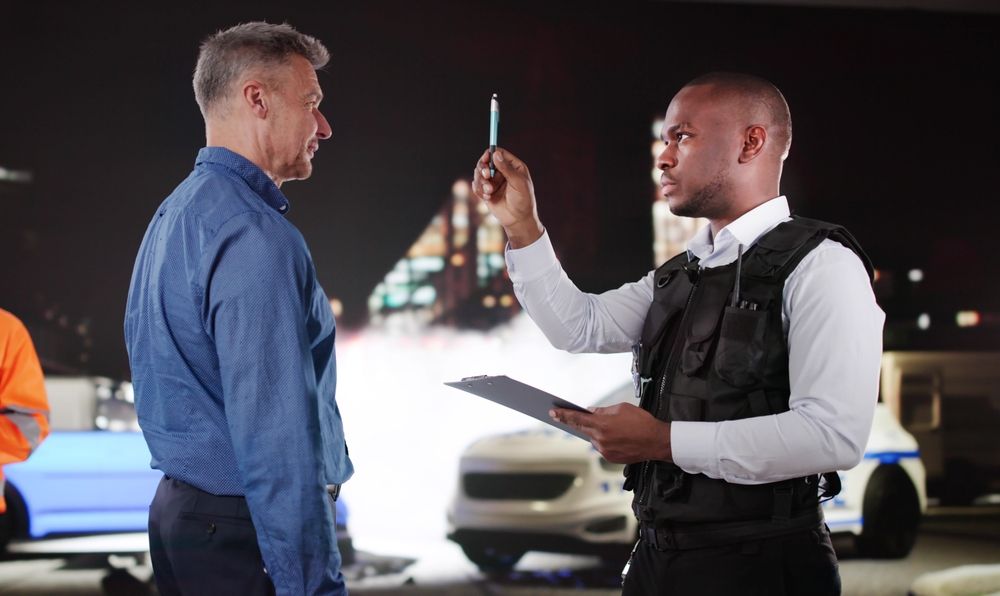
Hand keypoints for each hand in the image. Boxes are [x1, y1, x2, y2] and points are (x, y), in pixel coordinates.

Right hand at [471, 147, 543, 247]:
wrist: (518, 219)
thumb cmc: (523, 200)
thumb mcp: (518, 182)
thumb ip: (506, 168)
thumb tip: (496, 154)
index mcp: (513, 166)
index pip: (499, 153)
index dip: (490, 154)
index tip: (485, 158)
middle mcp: (502, 172)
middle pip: (485, 162)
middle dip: (483, 168)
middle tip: (486, 175)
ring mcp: (493, 182)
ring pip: (479, 174)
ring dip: (481, 182)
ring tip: (489, 191)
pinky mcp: (486, 192)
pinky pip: (476, 186)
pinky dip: (479, 190)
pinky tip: (487, 197)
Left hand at [550, 403, 671, 463]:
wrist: (657, 441)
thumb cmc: (642, 422)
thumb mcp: (622, 409)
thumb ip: (603, 411)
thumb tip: (590, 412)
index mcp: (602, 424)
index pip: (577, 418)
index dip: (563, 415)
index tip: (552, 412)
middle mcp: (601, 439)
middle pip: (581, 429)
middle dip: (572, 422)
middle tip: (562, 415)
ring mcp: (605, 450)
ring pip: (593, 438)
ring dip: (596, 432)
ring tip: (613, 428)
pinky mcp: (610, 458)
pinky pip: (602, 447)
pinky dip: (605, 440)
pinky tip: (617, 437)